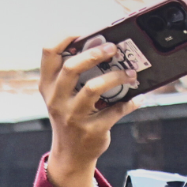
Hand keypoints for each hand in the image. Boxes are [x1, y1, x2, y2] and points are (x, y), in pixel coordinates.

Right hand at [40, 34, 136, 186]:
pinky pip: (115, 111)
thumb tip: (103, 45)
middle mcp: (57, 100)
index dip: (66, 36)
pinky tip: (138, 97)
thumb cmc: (71, 115)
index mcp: (48, 85)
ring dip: (116, 76)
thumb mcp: (62, 95)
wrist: (71, 155)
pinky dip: (130, 102)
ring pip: (93, 88)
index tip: (84, 31)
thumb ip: (73, 73)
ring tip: (130, 73)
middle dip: (94, 53)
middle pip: (71, 67)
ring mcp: (73, 116)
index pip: (48, 52)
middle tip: (113, 48)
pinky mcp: (91, 131)